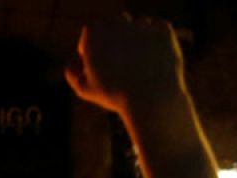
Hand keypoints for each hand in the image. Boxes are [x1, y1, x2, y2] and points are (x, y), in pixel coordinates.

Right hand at [65, 17, 185, 117]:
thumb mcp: (85, 89)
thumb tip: (74, 62)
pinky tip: (154, 58)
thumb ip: (73, 73)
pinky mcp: (163, 30)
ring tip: (139, 61)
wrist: (151, 97)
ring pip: (138, 24)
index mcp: (94, 36)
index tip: (96, 55)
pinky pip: (158, 28)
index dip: (92, 41)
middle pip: (114, 20)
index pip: (92, 28)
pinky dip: (156, 39)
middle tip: (119, 55)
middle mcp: (117, 25)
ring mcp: (141, 25)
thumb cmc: (115, 95)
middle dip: (115, 35)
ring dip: (137, 36)